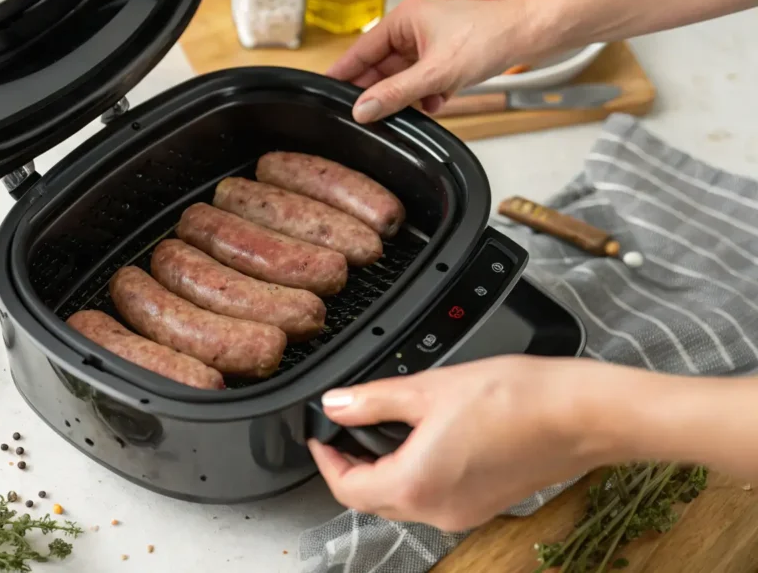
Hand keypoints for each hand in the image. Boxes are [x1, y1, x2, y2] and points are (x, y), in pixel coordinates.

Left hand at [308, 355, 637, 530]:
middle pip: (372, 500)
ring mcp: (463, 512)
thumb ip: (373, 400)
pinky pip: (433, 497)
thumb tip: (336, 404)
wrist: (580, 414)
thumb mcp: (428, 388)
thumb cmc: (515, 399)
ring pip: (403, 500)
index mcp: (415, 485)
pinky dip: (416, 474)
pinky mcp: (485, 504)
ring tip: (383, 428)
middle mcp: (437, 511)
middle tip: (345, 430)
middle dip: (352, 466)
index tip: (321, 435)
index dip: (326, 460)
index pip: (347, 488)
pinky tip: (424, 439)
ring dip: (384, 470)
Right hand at [326, 0, 535, 122]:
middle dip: (383, 91)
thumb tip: (362, 110)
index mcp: (403, 19)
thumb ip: (396, 94)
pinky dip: (428, 94)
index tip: (325, 94)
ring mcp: (429, 42)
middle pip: (381, 66)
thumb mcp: (436, 74)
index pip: (361, 51)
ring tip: (417, 108)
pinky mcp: (445, 55)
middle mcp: (412, 27)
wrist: (531, 34)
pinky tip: (439, 102)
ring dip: (409, 96)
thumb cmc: (488, 39)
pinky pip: (423, 80)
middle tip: (369, 117)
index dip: (343, 74)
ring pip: (403, 76)